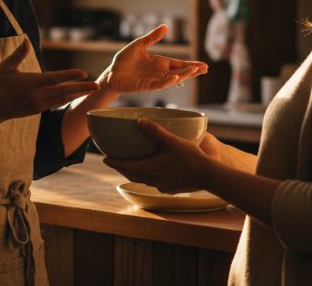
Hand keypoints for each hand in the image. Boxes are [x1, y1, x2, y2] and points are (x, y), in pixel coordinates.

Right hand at [0, 40, 97, 121]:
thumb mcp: (6, 67)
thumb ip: (18, 54)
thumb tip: (26, 40)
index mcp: (31, 83)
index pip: (55, 78)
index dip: (70, 75)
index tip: (83, 73)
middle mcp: (38, 95)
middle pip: (64, 91)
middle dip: (82, 88)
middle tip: (97, 85)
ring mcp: (39, 104)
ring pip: (63, 98)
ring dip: (78, 94)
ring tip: (92, 89)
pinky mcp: (39, 110)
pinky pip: (57, 103)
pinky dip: (68, 99)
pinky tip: (77, 95)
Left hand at [98, 25, 208, 94]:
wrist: (111, 73)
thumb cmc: (124, 60)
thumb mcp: (139, 45)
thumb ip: (152, 37)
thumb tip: (166, 26)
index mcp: (160, 62)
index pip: (179, 64)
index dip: (191, 64)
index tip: (203, 65)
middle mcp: (160, 72)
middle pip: (180, 72)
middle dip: (193, 71)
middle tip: (205, 69)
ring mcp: (154, 80)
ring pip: (173, 79)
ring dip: (184, 75)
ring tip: (195, 71)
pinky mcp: (147, 86)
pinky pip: (160, 85)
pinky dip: (168, 82)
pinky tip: (175, 78)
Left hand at [103, 120, 219, 193]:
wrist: (207, 176)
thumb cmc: (190, 157)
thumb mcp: (172, 141)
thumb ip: (155, 131)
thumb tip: (139, 121)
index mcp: (150, 168)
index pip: (126, 165)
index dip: (114, 162)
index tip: (104, 159)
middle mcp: (152, 179)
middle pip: (131, 174)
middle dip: (121, 168)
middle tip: (113, 162)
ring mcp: (161, 186)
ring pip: (142, 180)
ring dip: (133, 174)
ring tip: (129, 167)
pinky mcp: (169, 189)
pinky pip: (153, 183)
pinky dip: (147, 178)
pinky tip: (152, 174)